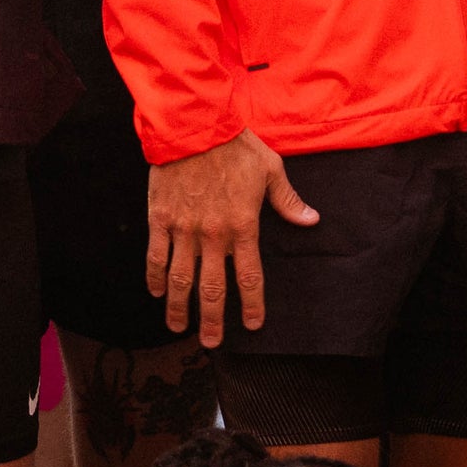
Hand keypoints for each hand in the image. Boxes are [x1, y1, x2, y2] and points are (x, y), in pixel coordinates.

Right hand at [148, 128, 318, 347]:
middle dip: (213, 320)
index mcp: (243, 225)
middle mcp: (213, 234)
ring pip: (181, 279)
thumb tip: (311, 220)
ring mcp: (184, 229)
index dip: (252, 305)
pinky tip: (156, 291)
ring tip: (178, 327)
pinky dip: (155, 276)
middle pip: (213, 289)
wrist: (194, 124)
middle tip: (211, 343)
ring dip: (179, 307)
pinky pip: (156, 255)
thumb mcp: (270, 169)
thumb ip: (288, 201)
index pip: (250, 277)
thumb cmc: (235, 144)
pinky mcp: (160, 218)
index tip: (253, 325)